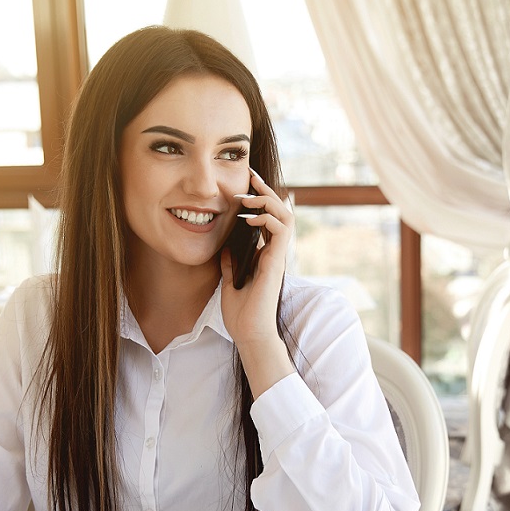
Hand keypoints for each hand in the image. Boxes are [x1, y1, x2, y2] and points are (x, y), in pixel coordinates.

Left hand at [221, 168, 294, 396]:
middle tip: (250, 177)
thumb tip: (224, 247)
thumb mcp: (229, 281)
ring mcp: (277, 256)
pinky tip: (253, 218)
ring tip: (249, 198)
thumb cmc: (241, 313)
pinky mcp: (277, 262)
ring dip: (268, 201)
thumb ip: (230, 263)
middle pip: (279, 212)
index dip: (259, 200)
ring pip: (285, 216)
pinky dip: (269, 218)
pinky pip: (280, 230)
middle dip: (265, 191)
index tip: (245, 185)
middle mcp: (274, 252)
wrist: (249, 333)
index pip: (267, 219)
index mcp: (264, 255)